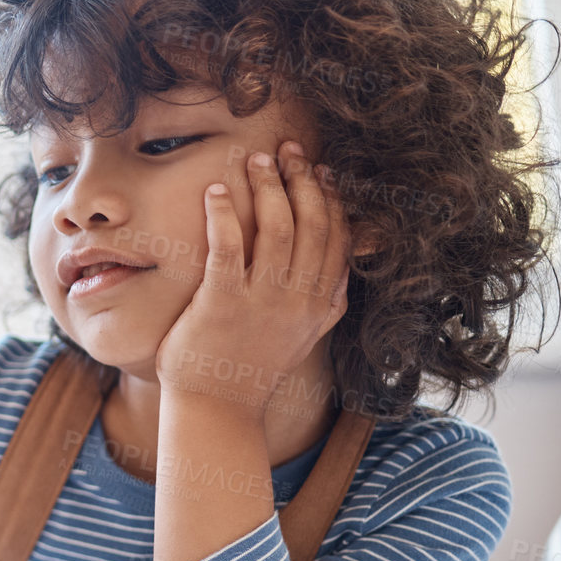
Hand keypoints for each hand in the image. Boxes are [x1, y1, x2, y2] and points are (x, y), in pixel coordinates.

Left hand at [155, 141, 350, 419]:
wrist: (218, 410)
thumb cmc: (253, 368)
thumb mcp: (304, 336)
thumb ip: (327, 302)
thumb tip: (345, 268)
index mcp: (321, 304)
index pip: (337, 238)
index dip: (332, 198)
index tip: (322, 170)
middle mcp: (298, 300)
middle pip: (311, 224)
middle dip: (301, 180)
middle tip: (287, 150)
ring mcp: (261, 302)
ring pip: (275, 228)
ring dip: (266, 187)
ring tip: (253, 160)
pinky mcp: (222, 303)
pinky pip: (227, 246)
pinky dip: (223, 214)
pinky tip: (214, 191)